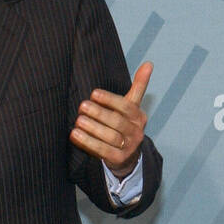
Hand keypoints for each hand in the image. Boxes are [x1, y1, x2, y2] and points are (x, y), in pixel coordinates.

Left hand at [70, 62, 152, 177]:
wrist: (127, 155)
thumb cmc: (124, 124)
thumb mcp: (131, 106)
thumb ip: (139, 86)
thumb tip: (148, 63)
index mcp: (139, 117)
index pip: (126, 106)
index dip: (110, 100)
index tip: (94, 93)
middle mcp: (136, 132)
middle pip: (117, 122)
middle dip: (99, 113)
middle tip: (82, 106)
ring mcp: (129, 147)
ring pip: (110, 137)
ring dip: (92, 128)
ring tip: (78, 121)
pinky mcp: (118, 159)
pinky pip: (103, 151)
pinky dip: (88, 143)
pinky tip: (75, 135)